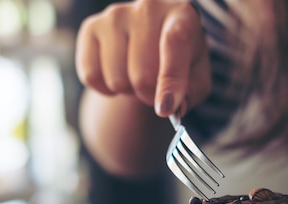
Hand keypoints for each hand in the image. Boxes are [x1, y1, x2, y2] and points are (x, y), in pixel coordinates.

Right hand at [75, 0, 210, 117]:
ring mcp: (116, 15)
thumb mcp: (196, 77)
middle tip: (154, 88)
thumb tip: (167, 107)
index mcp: (182, 14)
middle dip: (149, 95)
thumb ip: (190, 93)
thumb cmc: (179, 61)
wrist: (151, 41)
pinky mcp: (91, 27)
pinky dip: (104, 89)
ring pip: (116, 80)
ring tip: (136, 76)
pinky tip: (116, 75)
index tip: (165, 109)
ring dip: (128, 91)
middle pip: (143, 76)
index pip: (174, 44)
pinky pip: (91, 75)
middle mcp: (148, 7)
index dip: (170, 80)